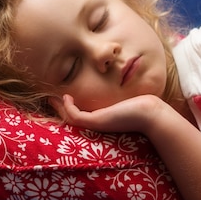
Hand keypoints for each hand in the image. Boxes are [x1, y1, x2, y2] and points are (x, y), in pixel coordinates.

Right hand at [52, 94, 169, 133]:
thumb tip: (124, 75)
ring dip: (60, 109)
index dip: (70, 108)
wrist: (151, 114)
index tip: (63, 96)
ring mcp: (96, 124)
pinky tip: (66, 97)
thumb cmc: (142, 105)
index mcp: (103, 119)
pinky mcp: (97, 121)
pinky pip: (75, 116)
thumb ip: (119, 95)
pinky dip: (67, 108)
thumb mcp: (126, 98)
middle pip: (73, 119)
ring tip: (52, 98)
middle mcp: (98, 124)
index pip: (82, 115)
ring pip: (71, 120)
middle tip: (49, 99)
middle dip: (60, 110)